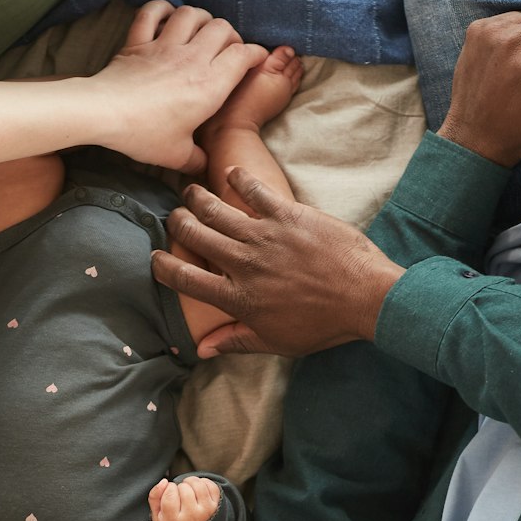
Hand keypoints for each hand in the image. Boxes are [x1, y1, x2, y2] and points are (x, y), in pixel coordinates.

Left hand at [94, 1, 269, 173]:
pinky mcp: (139, 41)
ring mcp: (164, 45)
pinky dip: (161, 9)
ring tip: (201, 29)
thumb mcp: (177, 156)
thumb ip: (197, 160)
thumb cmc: (145, 135)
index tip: (257, 60)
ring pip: (191, 14)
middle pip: (221, 27)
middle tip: (227, 48)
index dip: (256, 54)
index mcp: (210, 84)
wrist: (105, 114)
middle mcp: (192, 58)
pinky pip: (152, 12)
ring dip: (200, 17)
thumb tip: (205, 166)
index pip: (243, 55)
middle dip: (230, 34)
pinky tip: (166, 16)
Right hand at [150, 477, 221, 520]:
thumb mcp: (157, 514)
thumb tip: (164, 481)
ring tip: (187, 488)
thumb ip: (154, 496)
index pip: (170, 495)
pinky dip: (203, 482)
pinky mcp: (216, 506)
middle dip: (179, 486)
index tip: (168, 492)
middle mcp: (192, 517)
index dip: (168, 488)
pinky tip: (196, 490)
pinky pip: (211, 485)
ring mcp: (206, 511)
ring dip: (190, 481)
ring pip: (198, 484)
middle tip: (179, 494)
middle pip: (184, 488)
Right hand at [151, 168, 403, 357]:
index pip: (187, 281)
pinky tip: (231, 173)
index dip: (164, 268)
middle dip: (178, 224)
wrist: (364, 297)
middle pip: (195, 236)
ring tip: (191, 192)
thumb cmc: (323, 325)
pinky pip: (255, 191)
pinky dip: (240, 179)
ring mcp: (264, 237)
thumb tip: (202, 348)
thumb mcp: (277, 342)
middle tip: (175, 218)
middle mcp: (244, 264)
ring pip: (217, 210)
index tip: (156, 259)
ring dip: (198, 198)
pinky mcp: (287, 215)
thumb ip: (236, 341)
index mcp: (238, 299)